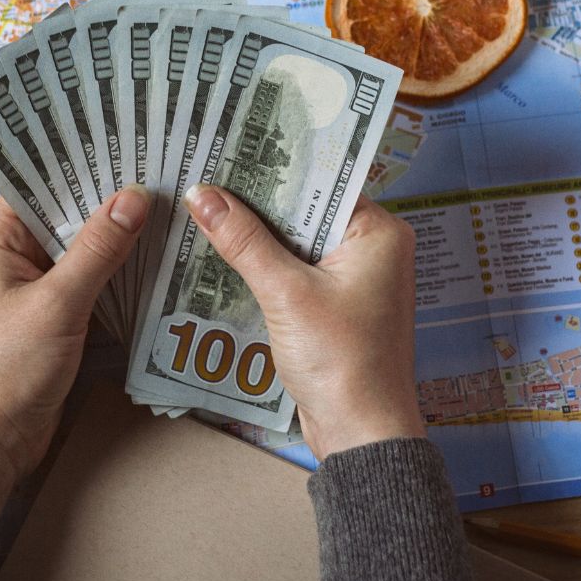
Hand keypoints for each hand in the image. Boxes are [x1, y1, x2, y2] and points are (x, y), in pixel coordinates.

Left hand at [0, 186, 148, 518]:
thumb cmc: (7, 369)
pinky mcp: (51, 311)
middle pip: (66, 210)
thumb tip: (137, 196)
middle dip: (111, 198)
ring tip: (173, 207)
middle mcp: (9, 251)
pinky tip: (157, 257)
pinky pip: (88, 278)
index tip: (133, 143)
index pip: (41, 180)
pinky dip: (117, 271)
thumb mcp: (57, 304)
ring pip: (82, 245)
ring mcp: (31, 282)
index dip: (85, 161)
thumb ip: (98, 250)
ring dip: (119, 236)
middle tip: (166, 171)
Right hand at [183, 184, 423, 459]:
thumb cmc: (341, 361)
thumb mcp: (286, 293)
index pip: (324, 180)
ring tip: (205, 205)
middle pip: (307, 209)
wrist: (361, 434)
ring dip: (257, 233)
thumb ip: (243, 241)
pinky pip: (296, 270)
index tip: (230, 146)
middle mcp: (373, 248)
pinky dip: (265, 264)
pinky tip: (224, 252)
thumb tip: (202, 195)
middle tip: (207, 173)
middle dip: (258, 199)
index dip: (276, 165)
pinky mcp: (334, 305)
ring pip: (297, 240)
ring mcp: (354, 278)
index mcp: (378, 232)